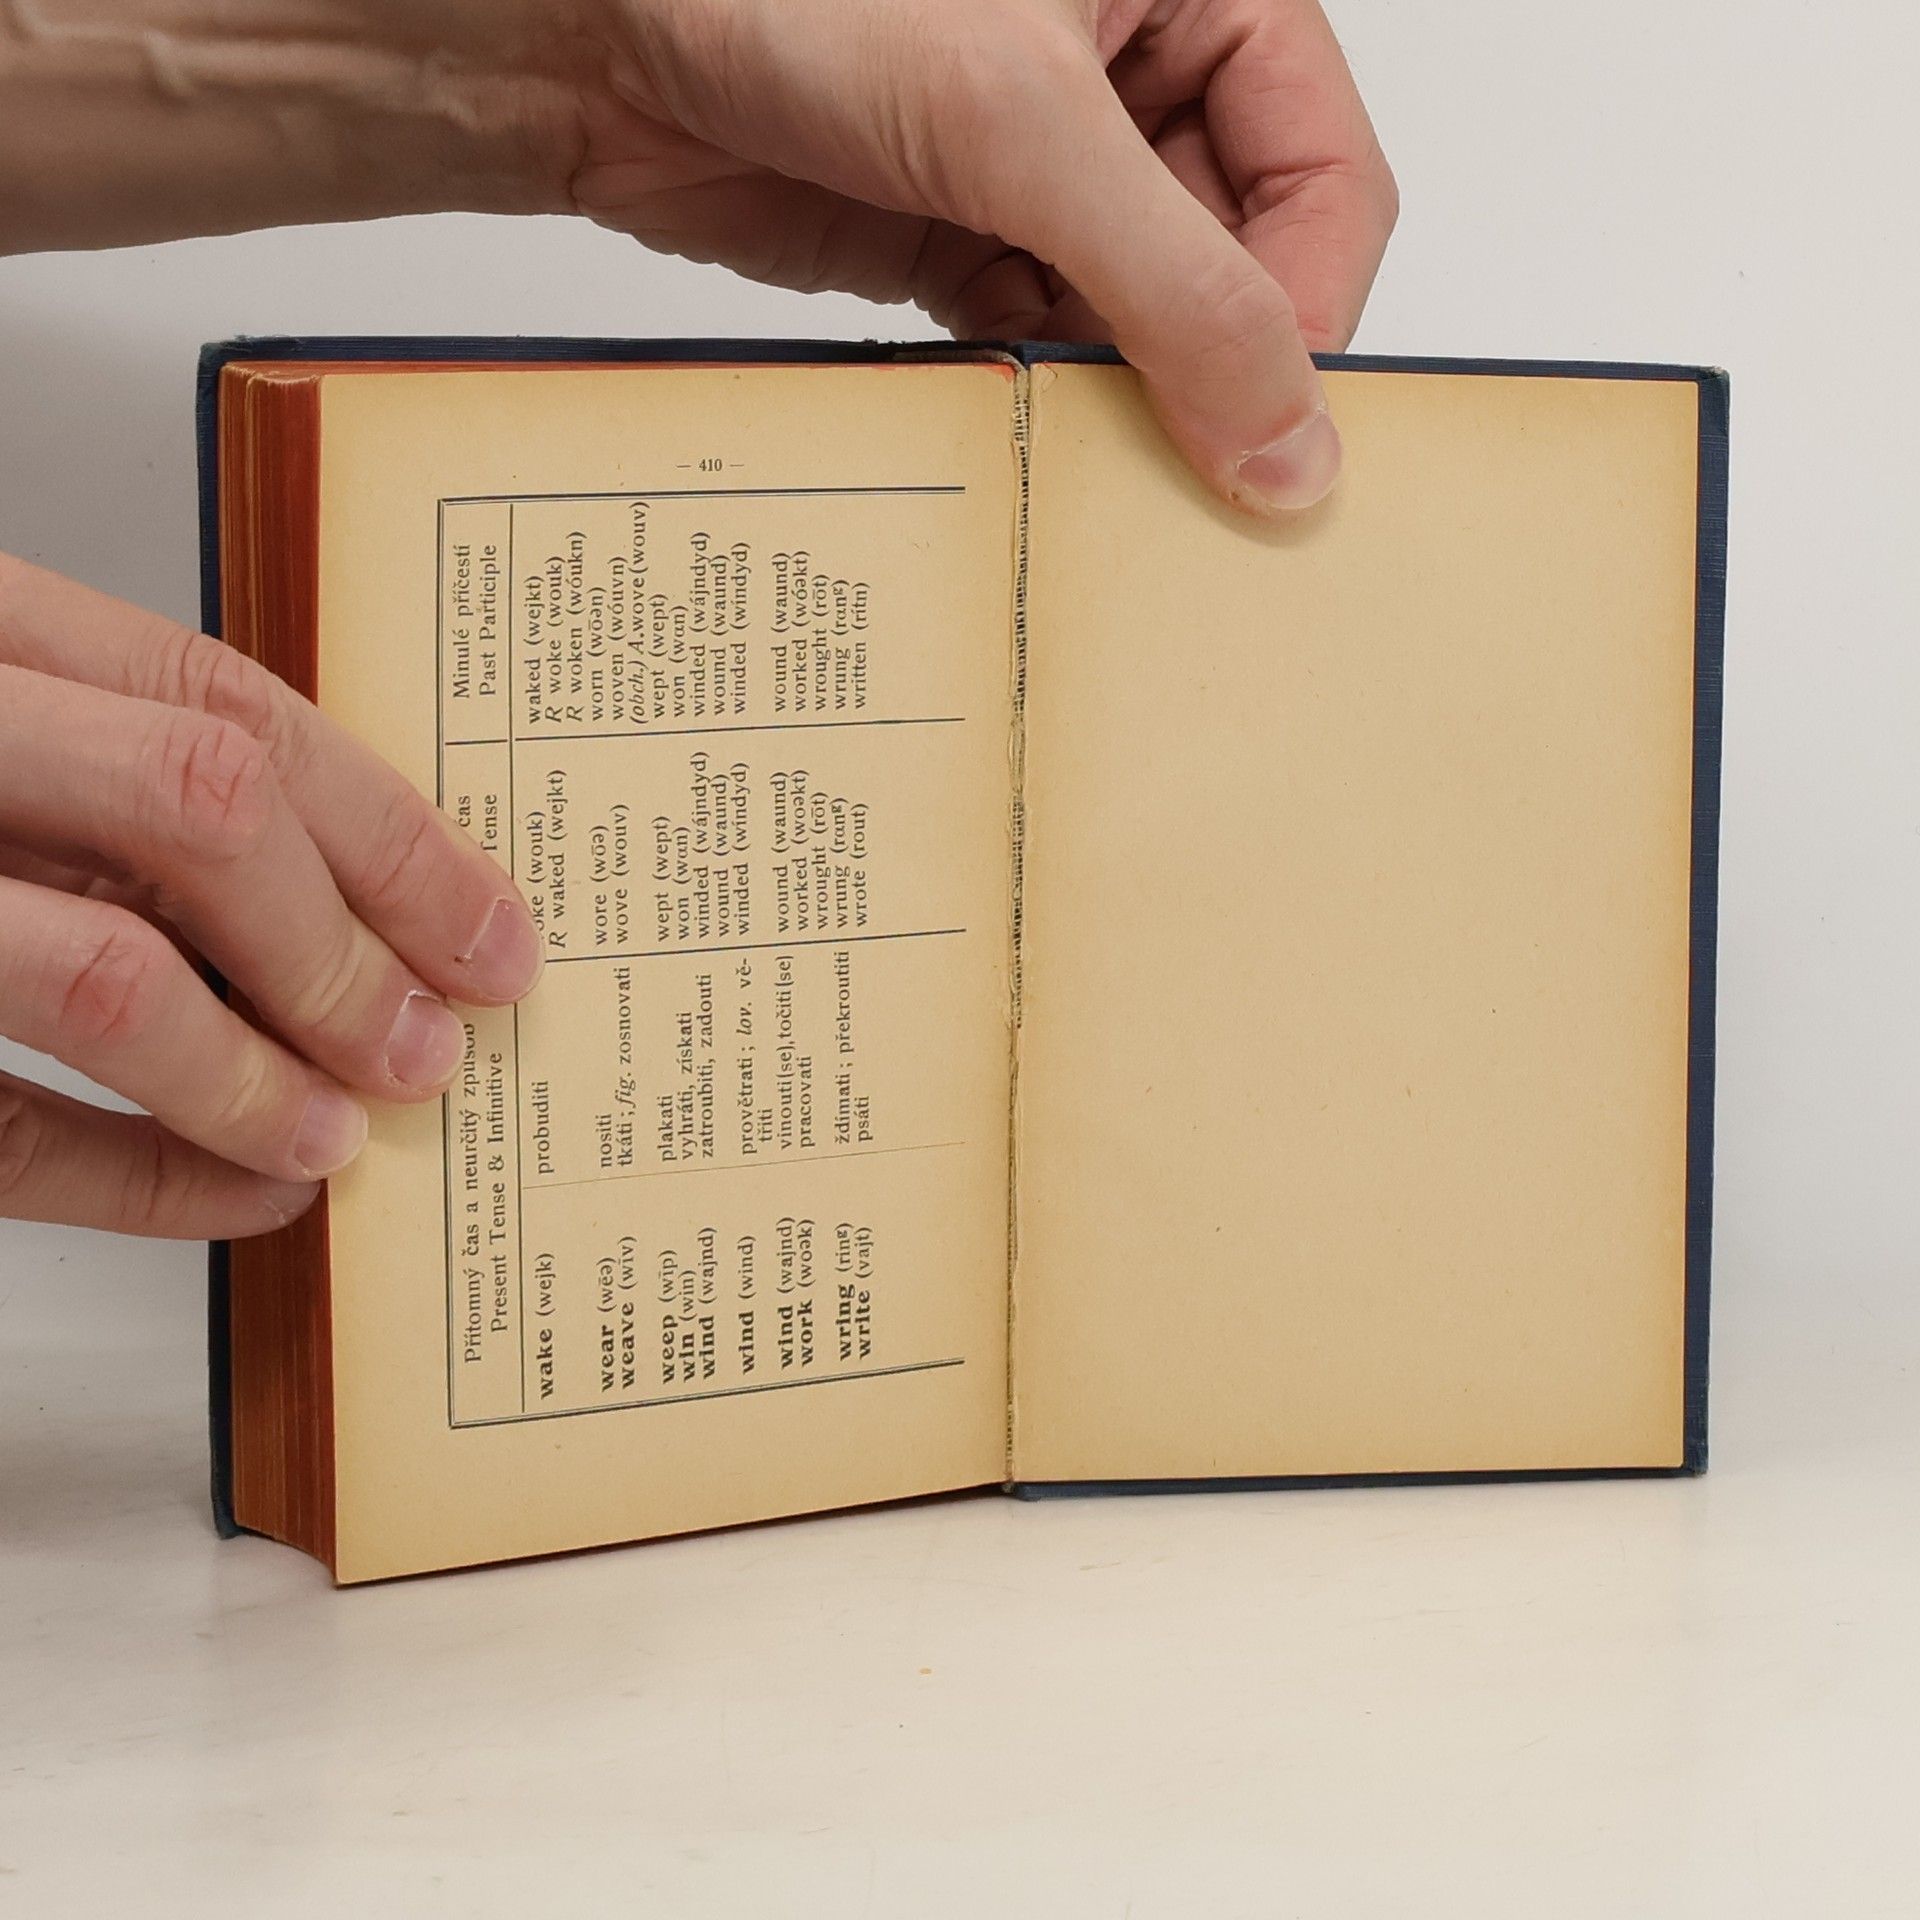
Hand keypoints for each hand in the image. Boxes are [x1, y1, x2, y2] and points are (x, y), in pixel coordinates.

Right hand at [0, 555, 542, 1238]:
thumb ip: (113, 778)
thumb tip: (357, 913)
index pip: (228, 705)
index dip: (392, 833)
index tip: (498, 933)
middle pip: (199, 810)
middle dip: (347, 947)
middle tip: (436, 1046)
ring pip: (98, 969)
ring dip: (257, 1071)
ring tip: (349, 1132)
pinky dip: (139, 1178)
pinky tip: (239, 1197)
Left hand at [568, 0, 1396, 510]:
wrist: (596, 30)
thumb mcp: (1021, 120)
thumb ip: (1177, 284)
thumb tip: (1289, 439)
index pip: (1324, 174)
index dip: (1309, 309)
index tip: (1274, 434)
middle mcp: (1136, 76)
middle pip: (1245, 260)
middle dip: (1217, 366)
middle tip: (1196, 484)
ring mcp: (1050, 168)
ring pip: (1149, 318)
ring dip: (1131, 398)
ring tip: (1110, 471)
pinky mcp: (966, 241)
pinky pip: (1050, 343)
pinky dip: (1047, 399)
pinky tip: (1035, 438)